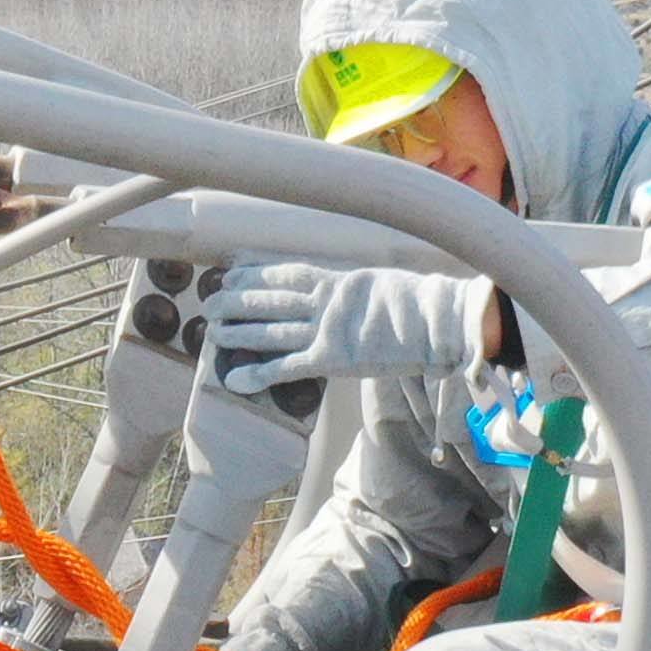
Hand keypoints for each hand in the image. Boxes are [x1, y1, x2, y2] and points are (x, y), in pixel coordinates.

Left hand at [198, 262, 491, 400]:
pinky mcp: (333, 359)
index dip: (254, 273)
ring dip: (238, 332)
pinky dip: (259, 374)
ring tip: (211, 333)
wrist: (440, 322)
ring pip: (271, 330)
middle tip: (209, 302)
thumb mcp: (378, 285)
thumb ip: (351, 290)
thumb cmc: (418, 305)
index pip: (285, 273)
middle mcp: (326, 301)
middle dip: (236, 300)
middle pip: (270, 299)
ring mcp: (327, 330)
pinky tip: (234, 379)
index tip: (230, 272)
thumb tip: (339, 292)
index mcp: (337, 280)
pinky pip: (288, 367)